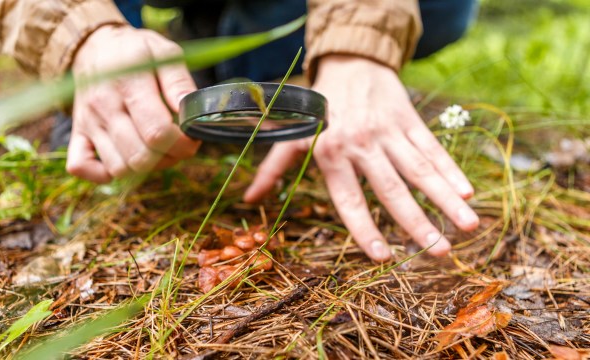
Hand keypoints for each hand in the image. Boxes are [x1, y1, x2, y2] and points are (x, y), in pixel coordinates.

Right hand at [66, 25, 199, 182]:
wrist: (95, 46)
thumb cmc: (137, 52)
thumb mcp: (164, 53)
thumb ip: (180, 83)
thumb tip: (192, 114)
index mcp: (128, 83)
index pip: (157, 132)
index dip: (182, 143)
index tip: (192, 137)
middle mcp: (103, 106)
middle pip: (140, 156)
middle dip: (169, 157)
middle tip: (179, 144)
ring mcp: (88, 122)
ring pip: (119, 168)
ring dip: (145, 167)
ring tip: (158, 149)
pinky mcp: (77, 134)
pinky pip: (82, 168)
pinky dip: (106, 173)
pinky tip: (127, 157)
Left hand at [244, 55, 479, 260]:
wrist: (349, 63)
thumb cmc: (317, 108)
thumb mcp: (292, 135)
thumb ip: (273, 168)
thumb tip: (248, 198)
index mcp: (330, 153)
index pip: (349, 199)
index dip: (365, 229)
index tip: (383, 257)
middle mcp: (361, 144)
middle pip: (392, 189)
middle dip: (416, 221)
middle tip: (438, 251)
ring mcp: (388, 131)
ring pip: (420, 170)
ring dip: (445, 199)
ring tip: (469, 227)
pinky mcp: (409, 120)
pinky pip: (432, 148)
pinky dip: (451, 169)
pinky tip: (468, 192)